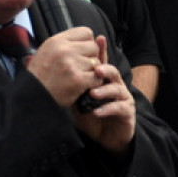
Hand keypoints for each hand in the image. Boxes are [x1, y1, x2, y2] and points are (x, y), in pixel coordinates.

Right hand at [25, 26, 103, 107]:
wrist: (32, 98)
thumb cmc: (40, 77)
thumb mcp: (46, 52)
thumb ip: (67, 44)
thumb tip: (95, 38)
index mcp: (56, 41)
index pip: (86, 32)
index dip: (87, 43)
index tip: (81, 52)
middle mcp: (64, 50)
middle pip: (94, 47)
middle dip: (91, 57)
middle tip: (80, 67)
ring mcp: (71, 64)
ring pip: (97, 62)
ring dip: (92, 71)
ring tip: (78, 77)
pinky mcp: (78, 79)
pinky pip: (98, 77)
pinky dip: (94, 83)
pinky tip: (82, 86)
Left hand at [70, 35, 135, 152]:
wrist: (106, 138)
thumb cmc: (92, 117)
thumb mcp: (77, 100)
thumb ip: (70, 87)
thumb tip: (50, 73)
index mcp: (104, 81)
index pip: (102, 62)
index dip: (101, 50)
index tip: (97, 38)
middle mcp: (116, 87)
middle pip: (112, 72)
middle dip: (104, 69)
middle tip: (95, 69)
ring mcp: (123, 99)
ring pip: (117, 89)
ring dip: (104, 90)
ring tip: (93, 93)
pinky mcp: (127, 113)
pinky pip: (119, 108)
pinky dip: (107, 109)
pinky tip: (97, 112)